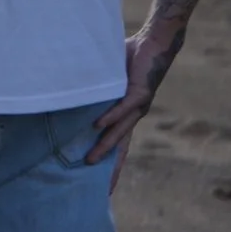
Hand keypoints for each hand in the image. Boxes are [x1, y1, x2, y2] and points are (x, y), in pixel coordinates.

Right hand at [89, 23, 184, 189]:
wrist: (157, 43)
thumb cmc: (132, 58)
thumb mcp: (110, 78)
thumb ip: (97, 88)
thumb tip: (73, 90)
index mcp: (128, 114)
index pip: (119, 144)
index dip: (112, 164)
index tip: (105, 186)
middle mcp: (135, 115)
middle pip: (121, 147)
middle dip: (110, 167)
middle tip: (99, 188)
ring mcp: (138, 106)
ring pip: (120, 131)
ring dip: (105, 146)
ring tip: (90, 160)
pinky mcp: (139, 93)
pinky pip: (122, 108)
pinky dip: (110, 118)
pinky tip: (97, 126)